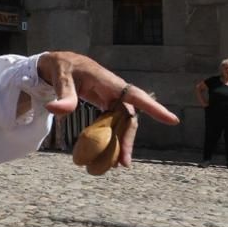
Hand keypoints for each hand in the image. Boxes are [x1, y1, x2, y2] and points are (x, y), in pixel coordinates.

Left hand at [37, 51, 180, 166]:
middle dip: (128, 140)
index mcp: (108, 81)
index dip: (153, 108)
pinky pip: (113, 122)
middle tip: (124, 163)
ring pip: (122, 122)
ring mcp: (111, 98)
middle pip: (129, 117)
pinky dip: (112, 137)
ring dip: (121, 142)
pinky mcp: (105, 104)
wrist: (59, 63)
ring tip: (117, 164)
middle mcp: (114, 91)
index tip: (172, 120)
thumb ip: (63, 95)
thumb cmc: (63, 67)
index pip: (135, 95)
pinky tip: (109, 152)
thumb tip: (55, 110)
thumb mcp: (60, 78)